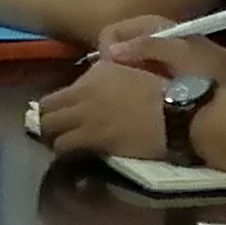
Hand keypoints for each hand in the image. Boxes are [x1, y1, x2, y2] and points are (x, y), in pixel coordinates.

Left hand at [31, 56, 171, 159]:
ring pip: (52, 134)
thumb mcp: (136, 65)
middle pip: (45, 115)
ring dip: (56, 142)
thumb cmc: (166, 87)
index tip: (57, 118)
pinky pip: (68, 148)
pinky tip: (75, 159)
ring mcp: (87, 119)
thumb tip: (97, 70)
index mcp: (94, 75)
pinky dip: (67, 154)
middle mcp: (84, 95)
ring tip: (65, 149)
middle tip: (55, 136)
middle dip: (47, 126)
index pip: (53, 96)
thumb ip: (111, 68)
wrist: (180, 112)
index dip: (50, 110)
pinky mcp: (96, 140)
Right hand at [96, 23, 225, 83]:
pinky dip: (132, 85)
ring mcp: (150, 51)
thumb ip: (145, 47)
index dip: (106, 53)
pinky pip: (132, 75)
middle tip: (121, 89)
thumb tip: (111, 54)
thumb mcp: (177, 53)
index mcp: (149, 23)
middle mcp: (146, 34)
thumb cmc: (206, 66)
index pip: (109, 34)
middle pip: (112, 49)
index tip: (112, 75)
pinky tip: (143, 97)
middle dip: (111, 68)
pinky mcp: (155, 68)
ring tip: (133, 95)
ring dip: (122, 78)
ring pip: (121, 64)